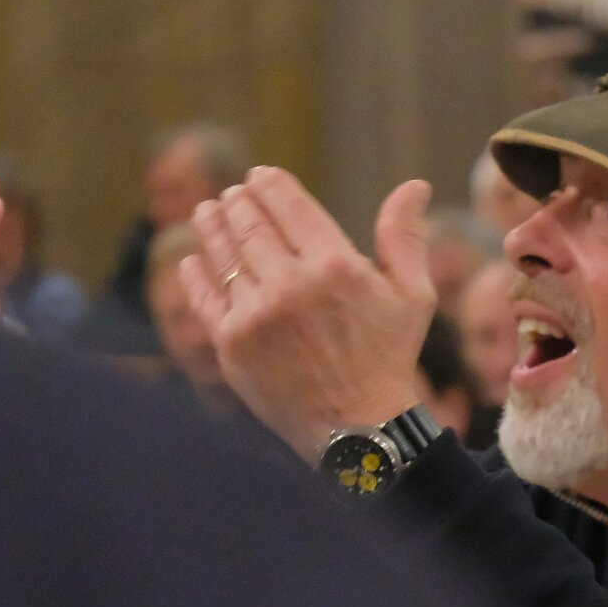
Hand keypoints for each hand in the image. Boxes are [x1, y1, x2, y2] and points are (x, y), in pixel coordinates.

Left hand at [181, 166, 434, 459]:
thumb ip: (404, 237)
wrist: (359, 430)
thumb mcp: (412, 296)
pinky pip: (205, 298)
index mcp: (335, 264)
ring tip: (207, 212)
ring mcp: (255, 314)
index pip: (287, 203)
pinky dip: (196, 274)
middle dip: (238, 202)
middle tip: (231, 195)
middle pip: (250, 223)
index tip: (258, 176)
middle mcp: (290, 284)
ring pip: (224, 254)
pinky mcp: (231, 344)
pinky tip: (193, 260)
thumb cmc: (388, 358)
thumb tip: (415, 184)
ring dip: (212, 226)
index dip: (268, 183)